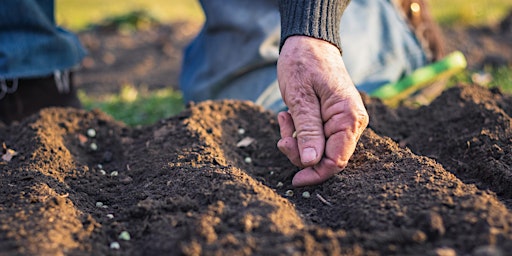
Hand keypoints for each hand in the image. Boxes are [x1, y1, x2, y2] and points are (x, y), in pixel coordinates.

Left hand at [277, 36, 368, 186]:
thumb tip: (311, 162)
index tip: (294, 180)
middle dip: (301, 153)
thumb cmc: (304, 64)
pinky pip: (315, 137)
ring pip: (318, 149)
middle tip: (282, 137)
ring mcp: (343, 121)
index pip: (336, 160)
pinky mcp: (332, 119)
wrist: (308, 41)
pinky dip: (298, 132)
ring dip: (297, 140)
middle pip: (327, 157)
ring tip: (284, 117)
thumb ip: (308, 131)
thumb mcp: (300, 98)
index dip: (315, 174)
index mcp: (349, 118)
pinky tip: (288, 115)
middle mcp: (352, 123)